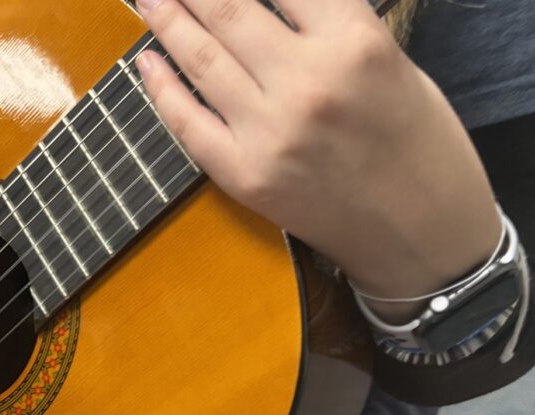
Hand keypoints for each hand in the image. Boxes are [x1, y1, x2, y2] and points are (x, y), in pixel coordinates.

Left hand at [136, 0, 500, 318]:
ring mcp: (270, 132)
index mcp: (357, 44)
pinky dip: (161, 88)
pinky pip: (188, 122)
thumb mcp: (391, 62)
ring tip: (149, 0)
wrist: (424, 236)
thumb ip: (328, 26)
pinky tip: (146, 60)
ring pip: (200, 60)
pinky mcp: (245, 175)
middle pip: (228, 11)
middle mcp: (309, 83)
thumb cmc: (420, 144)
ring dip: (167, 21)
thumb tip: (269, 5)